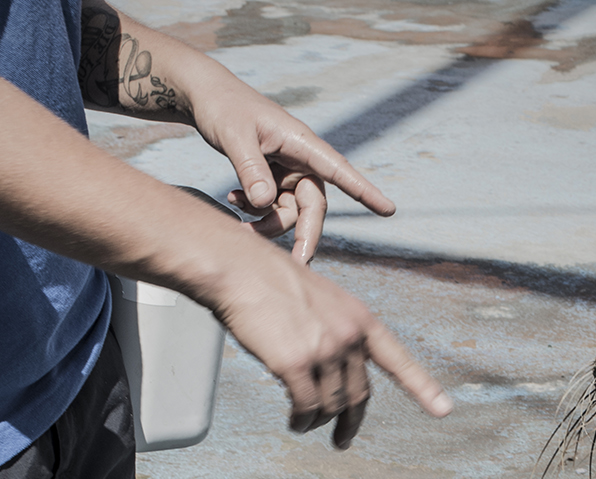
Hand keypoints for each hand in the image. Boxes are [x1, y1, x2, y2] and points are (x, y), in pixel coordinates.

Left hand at [191, 90, 394, 263]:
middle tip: (295, 264)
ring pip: (290, 213)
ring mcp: (286, 172)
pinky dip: (254, 211)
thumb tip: (267, 203)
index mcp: (301, 143)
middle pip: (313, 206)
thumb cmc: (224, 108)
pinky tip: (232, 200)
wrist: (207, 97)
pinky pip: (272, 208)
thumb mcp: (234, 136)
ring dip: (267, 222)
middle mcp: (300, 160)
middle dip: (302, 234)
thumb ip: (250, 169)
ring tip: (233, 207)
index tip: (388, 209)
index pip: (339, 170)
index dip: (364, 191)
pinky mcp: (272, 179)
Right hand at [209, 251, 450, 447]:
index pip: (397, 361)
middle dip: (351, 423)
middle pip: (358, 394)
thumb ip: (335, 335)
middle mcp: (349, 336)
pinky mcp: (295, 364)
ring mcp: (325, 350)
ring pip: (330, 405)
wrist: (241, 269)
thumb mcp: (320, 302)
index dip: (422, 388)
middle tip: (343, 442)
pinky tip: (295, 423)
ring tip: (303, 426)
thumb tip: (333, 378)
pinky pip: (306, 406)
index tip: (445, 410)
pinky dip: (301, 420)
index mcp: (360, 319)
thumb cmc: (272, 283)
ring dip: (317, 422)